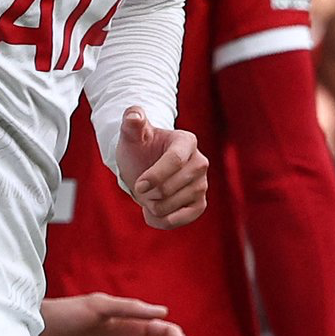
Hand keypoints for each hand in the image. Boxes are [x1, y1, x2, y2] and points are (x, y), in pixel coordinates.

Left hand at [115, 108, 206, 227]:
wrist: (145, 169)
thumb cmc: (139, 149)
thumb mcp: (132, 135)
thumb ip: (132, 122)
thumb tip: (134, 114)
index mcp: (186, 141)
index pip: (175, 161)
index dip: (154, 176)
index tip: (138, 186)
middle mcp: (200, 162)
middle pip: (170, 188)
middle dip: (148, 193)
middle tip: (141, 186)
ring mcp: (202, 184)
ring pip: (171, 206)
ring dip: (151, 206)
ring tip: (149, 195)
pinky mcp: (200, 204)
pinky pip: (182, 219)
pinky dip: (162, 221)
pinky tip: (152, 211)